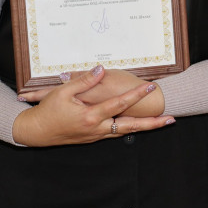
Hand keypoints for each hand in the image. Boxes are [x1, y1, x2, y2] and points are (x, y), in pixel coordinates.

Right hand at [11, 65, 172, 146]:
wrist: (36, 133)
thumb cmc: (48, 111)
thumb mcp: (63, 93)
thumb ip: (84, 81)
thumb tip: (100, 69)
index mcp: (91, 116)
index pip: (119, 103)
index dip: (136, 94)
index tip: (151, 87)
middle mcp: (98, 129)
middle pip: (131, 126)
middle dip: (152, 124)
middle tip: (171, 118)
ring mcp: (97, 135)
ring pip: (126, 131)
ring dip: (144, 127)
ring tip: (162, 122)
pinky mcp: (94, 138)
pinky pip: (116, 133)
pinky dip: (129, 129)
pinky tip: (138, 124)